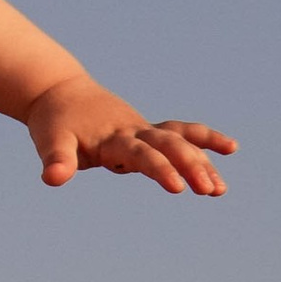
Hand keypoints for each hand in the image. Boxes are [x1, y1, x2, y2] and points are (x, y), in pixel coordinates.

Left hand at [25, 79, 234, 196]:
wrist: (60, 91)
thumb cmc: (55, 121)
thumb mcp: (50, 140)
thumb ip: (56, 160)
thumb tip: (51, 180)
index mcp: (113, 137)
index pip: (140, 154)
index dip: (159, 168)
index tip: (177, 187)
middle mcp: (134, 130)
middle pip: (168, 145)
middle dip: (191, 166)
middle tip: (210, 190)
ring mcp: (143, 129)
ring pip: (180, 140)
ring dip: (203, 160)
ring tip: (220, 190)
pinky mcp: (147, 131)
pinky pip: (180, 134)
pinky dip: (203, 140)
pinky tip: (230, 148)